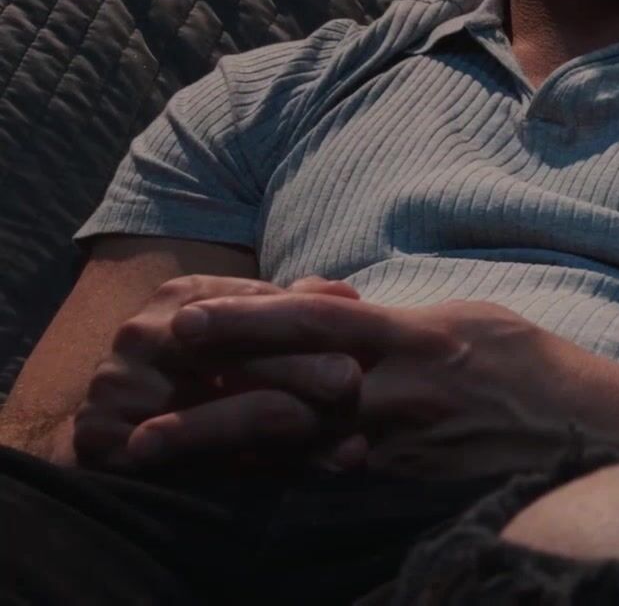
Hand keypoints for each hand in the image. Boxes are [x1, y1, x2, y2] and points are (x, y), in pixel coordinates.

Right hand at [73, 275, 363, 470]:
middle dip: (298, 369)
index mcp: (182, 299)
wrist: (118, 430)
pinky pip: (190, 461)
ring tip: (339, 440)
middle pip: (235, 355)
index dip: (310, 321)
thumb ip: (292, 314)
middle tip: (351, 381)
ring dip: (281, 427)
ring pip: (216, 413)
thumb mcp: (247, 338)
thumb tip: (346, 293)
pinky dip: (249, 472)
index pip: (255, 304)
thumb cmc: (200, 375)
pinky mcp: (106, 442)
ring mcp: (118, 388)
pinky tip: (292, 477)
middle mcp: (144, 335)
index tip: (362, 332)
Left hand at [131, 293, 579, 476]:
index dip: (246, 319)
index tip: (184, 318)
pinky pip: (332, 483)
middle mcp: (400, 391)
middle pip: (288, 393)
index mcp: (414, 336)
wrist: (591, 431)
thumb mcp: (468, 317)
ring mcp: (401, 446)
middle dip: (211, 401)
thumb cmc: (532, 366)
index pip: (315, 322)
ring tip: (166, 456)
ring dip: (227, 451)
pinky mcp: (408, 486)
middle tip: (144, 415)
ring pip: (297, 447)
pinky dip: (279, 481)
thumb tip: (333, 304)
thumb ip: (397, 315)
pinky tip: (235, 485)